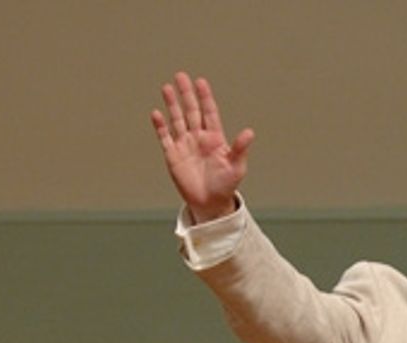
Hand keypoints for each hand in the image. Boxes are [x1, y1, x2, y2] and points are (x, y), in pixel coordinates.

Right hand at [150, 72, 253, 222]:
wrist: (210, 202)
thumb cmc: (226, 185)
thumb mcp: (236, 166)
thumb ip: (240, 148)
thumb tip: (249, 132)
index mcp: (215, 138)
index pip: (209, 113)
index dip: (205, 97)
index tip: (200, 81)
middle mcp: (199, 138)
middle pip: (191, 111)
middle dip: (186, 94)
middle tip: (181, 76)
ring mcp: (185, 145)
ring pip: (177, 119)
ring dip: (172, 104)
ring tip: (167, 88)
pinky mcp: (173, 155)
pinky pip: (165, 137)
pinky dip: (160, 126)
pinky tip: (157, 113)